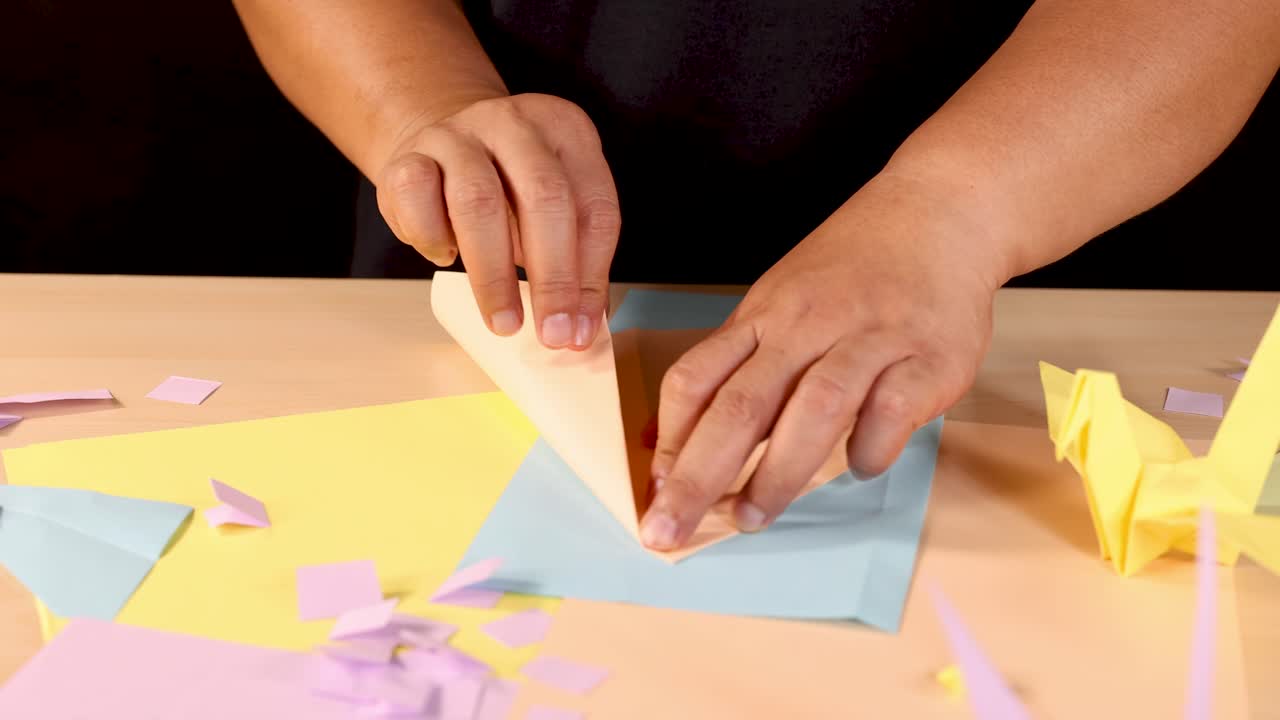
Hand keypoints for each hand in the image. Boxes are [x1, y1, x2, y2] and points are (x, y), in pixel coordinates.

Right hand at [376, 93, 620, 349]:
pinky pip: (417, 196)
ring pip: (478, 202)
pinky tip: (445, 258)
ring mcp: (457, 134)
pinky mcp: (409, 155)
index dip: (591, 276)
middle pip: (544, 197)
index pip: (594, 207)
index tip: (580, 330)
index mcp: (566, 130)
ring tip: (504, 322)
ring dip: (493, 275)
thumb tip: (580, 329)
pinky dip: (432, 238)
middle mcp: (514, 124)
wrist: (436, 140)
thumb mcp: (552, 209)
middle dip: (552, 277)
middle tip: (551, 333)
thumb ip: (573, 260)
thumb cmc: (506, 188)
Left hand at [639, 172, 1007, 549]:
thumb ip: (741, 365)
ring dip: (777, 473)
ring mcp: (870, 339)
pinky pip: (891, 413)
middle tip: (669, 529)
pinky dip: (869, 448)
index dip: (671, 440)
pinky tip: (859, 466)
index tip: (654, 491)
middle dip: (698, 475)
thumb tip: (675, 438)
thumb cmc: (852, 269)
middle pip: (741, 405)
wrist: (939, 211)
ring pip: (814, 409)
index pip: (698, 378)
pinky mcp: (928, 357)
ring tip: (751, 517)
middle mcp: (808, 325)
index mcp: (764, 315)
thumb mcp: (781, 300)